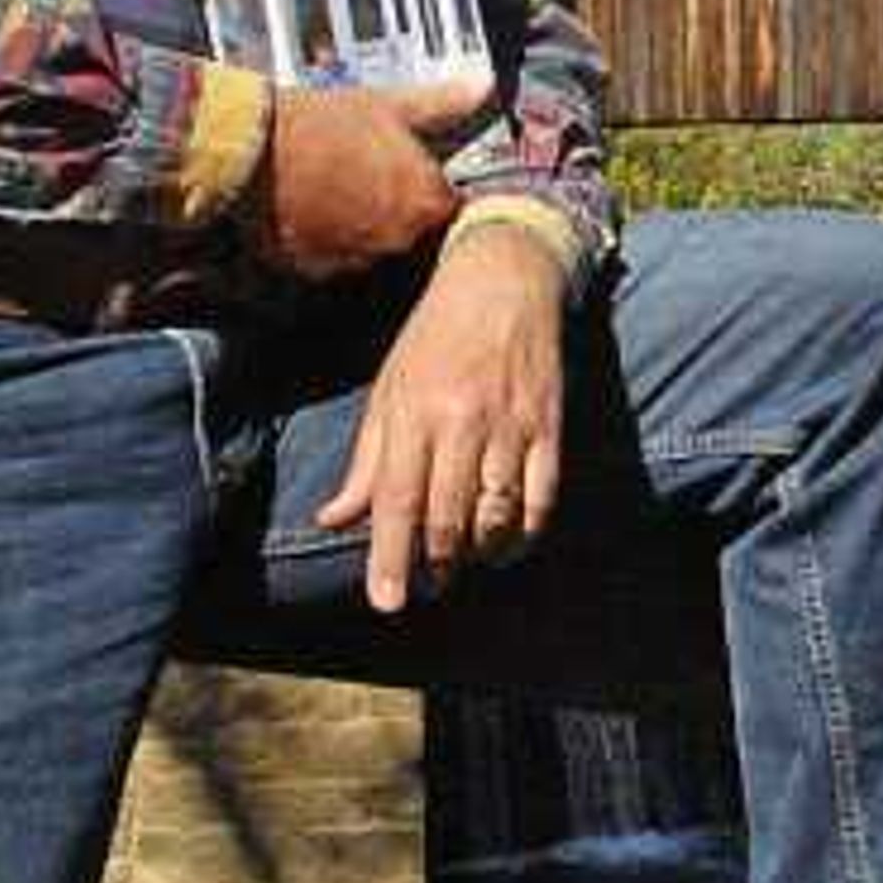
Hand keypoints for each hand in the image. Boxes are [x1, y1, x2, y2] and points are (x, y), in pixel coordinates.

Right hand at [252, 68, 491, 285]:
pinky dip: (329, 239)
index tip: (421, 177)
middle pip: (413, 232)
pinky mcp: (316, 271)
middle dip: (398, 208)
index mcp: (425, 203)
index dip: (438, 191)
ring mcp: (357, 261)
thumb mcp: (391, 105)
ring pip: (373, 247)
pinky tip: (314, 207)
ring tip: (337, 187)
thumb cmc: (320, 124)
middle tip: (371, 176)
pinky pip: (334, 259)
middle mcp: (397, 241)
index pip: (453, 210)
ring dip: (364, 225)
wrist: (255, 148)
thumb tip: (480, 88)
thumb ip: (444, 103)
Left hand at [321, 223, 568, 612]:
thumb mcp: (388, 390)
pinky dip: (525, 533)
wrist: (503, 280)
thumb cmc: (434, 339)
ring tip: (463, 564)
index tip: (385, 603)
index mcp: (414, 411)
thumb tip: (333, 520)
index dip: (389, 557)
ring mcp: (510, 425)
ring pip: (495, 514)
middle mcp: (462, 420)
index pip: (397, 499)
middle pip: (448, 516)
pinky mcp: (549, 426)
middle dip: (435, 564)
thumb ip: (365, 462)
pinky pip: (541, 498)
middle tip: (427, 585)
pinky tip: (508, 546)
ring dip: (478, 553)